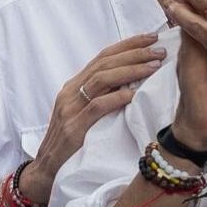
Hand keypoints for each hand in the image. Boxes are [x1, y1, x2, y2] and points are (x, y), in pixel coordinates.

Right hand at [20, 32, 164, 204]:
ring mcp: (70, 108)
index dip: (127, 45)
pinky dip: (116, 98)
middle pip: (103, 64)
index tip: (151, 37)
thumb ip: (102, 96)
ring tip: (154, 65)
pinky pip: (97, 107)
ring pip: (101, 80)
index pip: (102, 57)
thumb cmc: (71, 142)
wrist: (47, 169)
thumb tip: (134, 82)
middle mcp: (70, 92)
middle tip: (159, 49)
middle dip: (133, 53)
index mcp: (74, 86)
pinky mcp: (73, 127)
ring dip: (130, 70)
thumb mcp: (84, 113)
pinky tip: (133, 93)